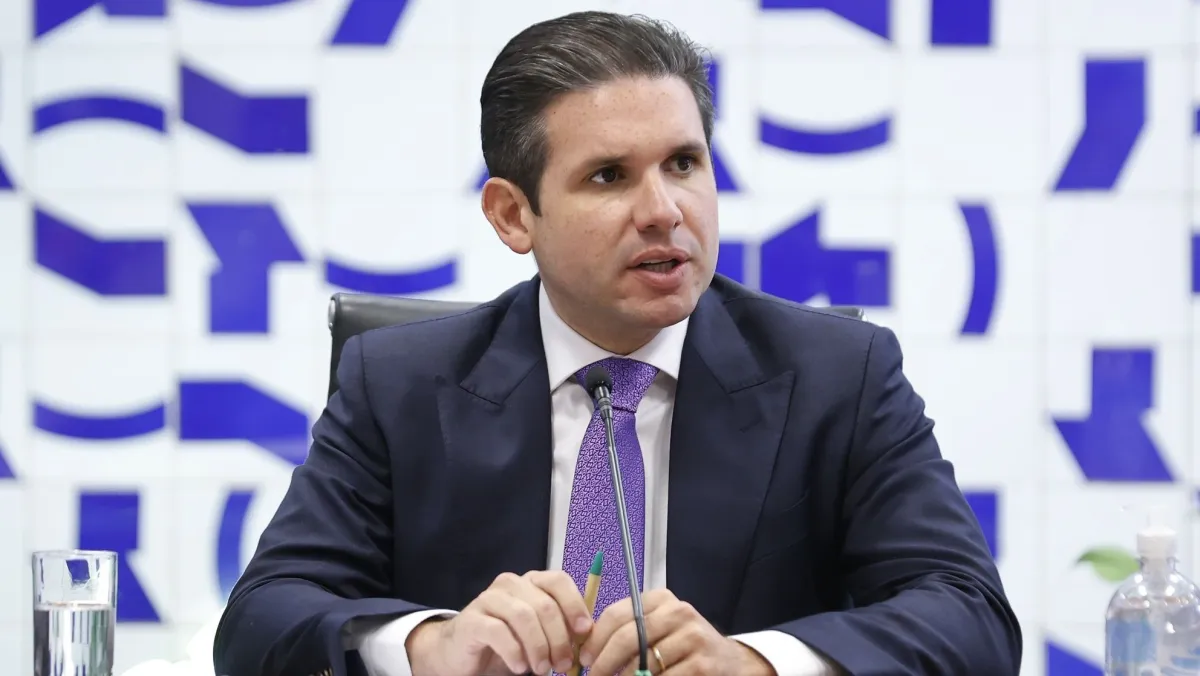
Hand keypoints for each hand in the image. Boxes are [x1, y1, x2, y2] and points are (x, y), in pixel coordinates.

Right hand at [407, 570, 592, 675]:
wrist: (462, 653)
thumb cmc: (507, 643)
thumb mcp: (539, 635)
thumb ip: (560, 629)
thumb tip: (587, 637)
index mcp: (531, 582)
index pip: (559, 581)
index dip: (574, 605)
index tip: (584, 632)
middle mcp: (511, 584)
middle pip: (544, 604)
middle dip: (559, 638)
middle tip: (564, 665)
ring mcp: (489, 599)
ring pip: (523, 616)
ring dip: (538, 647)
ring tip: (543, 669)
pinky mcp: (471, 619)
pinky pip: (498, 631)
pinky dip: (514, 651)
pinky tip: (520, 666)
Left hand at [579, 589, 774, 675]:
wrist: (729, 662)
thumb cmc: (684, 646)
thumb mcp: (659, 628)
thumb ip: (629, 630)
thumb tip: (589, 650)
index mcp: (662, 599)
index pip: (618, 615)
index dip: (596, 640)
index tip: (585, 660)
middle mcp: (679, 613)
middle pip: (628, 638)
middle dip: (604, 663)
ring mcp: (693, 638)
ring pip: (643, 664)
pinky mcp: (702, 665)